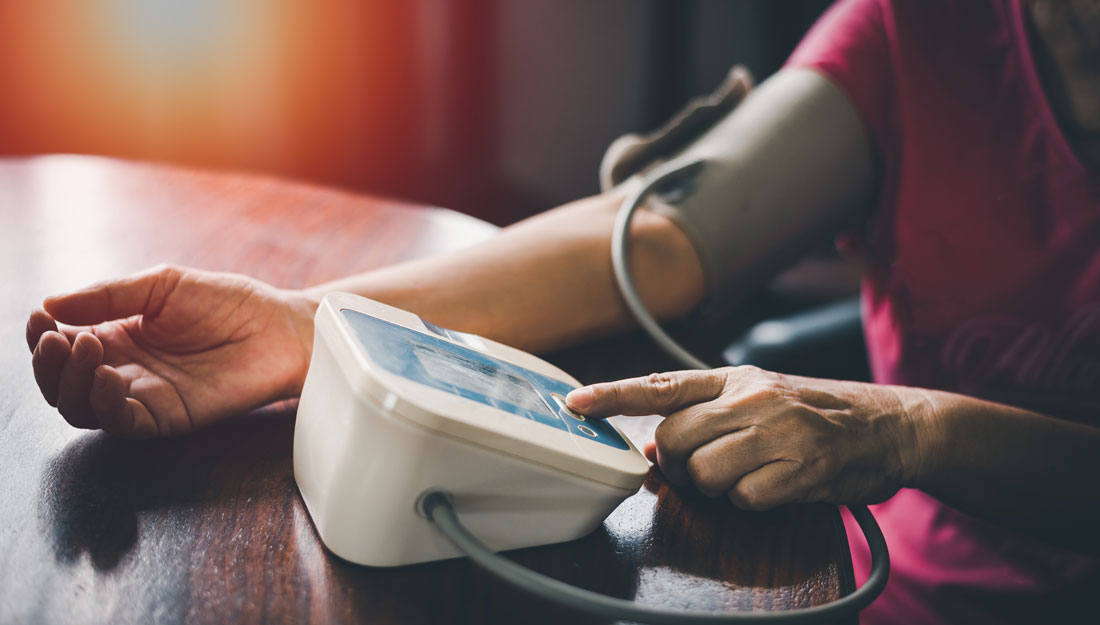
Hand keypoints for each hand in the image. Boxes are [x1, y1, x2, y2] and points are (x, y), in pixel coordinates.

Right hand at [27, 264, 316, 437]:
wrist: (280, 327)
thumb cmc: (229, 303)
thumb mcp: (162, 285)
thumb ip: (109, 295)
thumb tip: (49, 304)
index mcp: (119, 338)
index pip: (63, 347)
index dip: (43, 337)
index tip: (40, 317)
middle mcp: (125, 371)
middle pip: (63, 384)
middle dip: (48, 364)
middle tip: (57, 339)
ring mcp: (145, 397)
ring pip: (83, 408)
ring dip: (71, 382)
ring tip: (85, 348)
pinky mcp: (168, 418)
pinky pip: (123, 422)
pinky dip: (106, 404)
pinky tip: (109, 376)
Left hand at [566, 366, 925, 509]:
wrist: (892, 424)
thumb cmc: (817, 414)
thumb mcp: (760, 396)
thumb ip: (707, 415)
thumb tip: (656, 448)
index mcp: (734, 378)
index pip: (659, 384)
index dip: (612, 395)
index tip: (573, 403)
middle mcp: (750, 398)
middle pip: (673, 440)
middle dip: (681, 465)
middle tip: (710, 468)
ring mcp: (777, 431)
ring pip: (704, 473)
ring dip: (717, 487)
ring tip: (751, 475)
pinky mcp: (801, 467)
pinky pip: (745, 499)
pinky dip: (753, 503)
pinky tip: (777, 487)